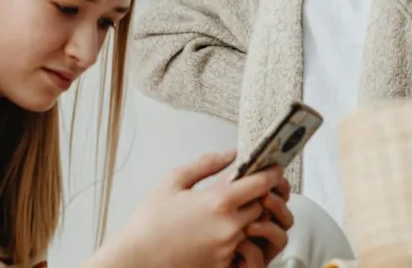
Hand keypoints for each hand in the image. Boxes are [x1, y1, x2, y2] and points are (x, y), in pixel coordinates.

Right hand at [96, 151, 287, 267]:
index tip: (274, 168)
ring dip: (248, 215)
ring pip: (253, 226)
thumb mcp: (173, 181)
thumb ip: (205, 164)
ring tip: (229, 209)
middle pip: (262, 206)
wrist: (137, 259)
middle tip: (248, 187)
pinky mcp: (223, 264)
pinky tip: (217, 230)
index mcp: (218, 201)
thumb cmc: (149, 222)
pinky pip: (241, 247)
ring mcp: (227, 248)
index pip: (261, 184)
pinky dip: (236, 236)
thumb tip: (230, 155)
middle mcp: (228, 226)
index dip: (272, 173)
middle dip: (259, 195)